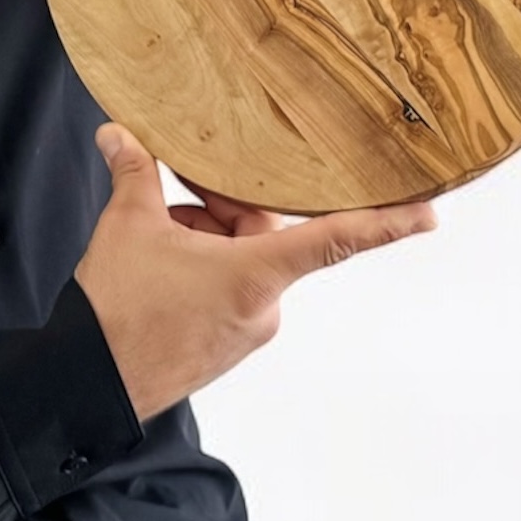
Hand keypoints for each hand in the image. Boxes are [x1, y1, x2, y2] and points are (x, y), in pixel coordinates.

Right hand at [73, 121, 437, 425]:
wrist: (88, 385)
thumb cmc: (116, 312)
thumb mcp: (127, 226)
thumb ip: (134, 173)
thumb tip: (118, 135)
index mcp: (255, 274)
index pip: (337, 241)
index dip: (387, 224)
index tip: (431, 214)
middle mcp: (263, 306)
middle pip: (262, 232)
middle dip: (218, 205)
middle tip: (177, 185)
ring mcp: (246, 329)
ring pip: (241, 256)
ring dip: (203, 234)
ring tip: (154, 230)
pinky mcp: (227, 343)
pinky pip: (228, 285)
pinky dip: (200, 262)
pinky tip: (158, 257)